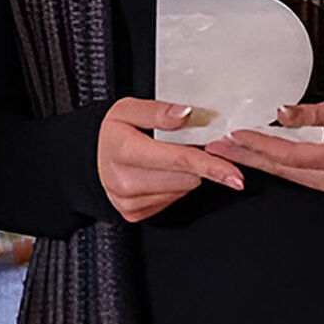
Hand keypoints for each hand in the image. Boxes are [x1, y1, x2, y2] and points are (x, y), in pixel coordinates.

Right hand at [97, 97, 244, 223]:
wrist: (88, 157)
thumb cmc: (112, 132)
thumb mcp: (128, 109)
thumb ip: (159, 111)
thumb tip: (187, 114)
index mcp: (124, 151)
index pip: (179, 160)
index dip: (211, 165)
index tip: (235, 173)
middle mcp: (125, 182)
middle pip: (186, 178)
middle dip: (196, 161)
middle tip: (187, 145)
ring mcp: (129, 202)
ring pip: (183, 190)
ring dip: (185, 174)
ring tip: (167, 157)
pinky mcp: (135, 214)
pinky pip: (173, 200)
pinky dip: (174, 185)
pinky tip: (160, 173)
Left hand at [207, 100, 323, 193]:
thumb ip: (307, 113)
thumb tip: (282, 113)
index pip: (289, 153)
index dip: (261, 144)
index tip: (237, 134)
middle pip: (275, 166)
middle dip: (242, 154)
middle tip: (215, 145)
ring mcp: (313, 186)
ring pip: (272, 172)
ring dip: (244, 159)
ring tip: (219, 150)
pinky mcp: (303, 186)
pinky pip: (275, 173)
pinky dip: (255, 163)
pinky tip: (236, 156)